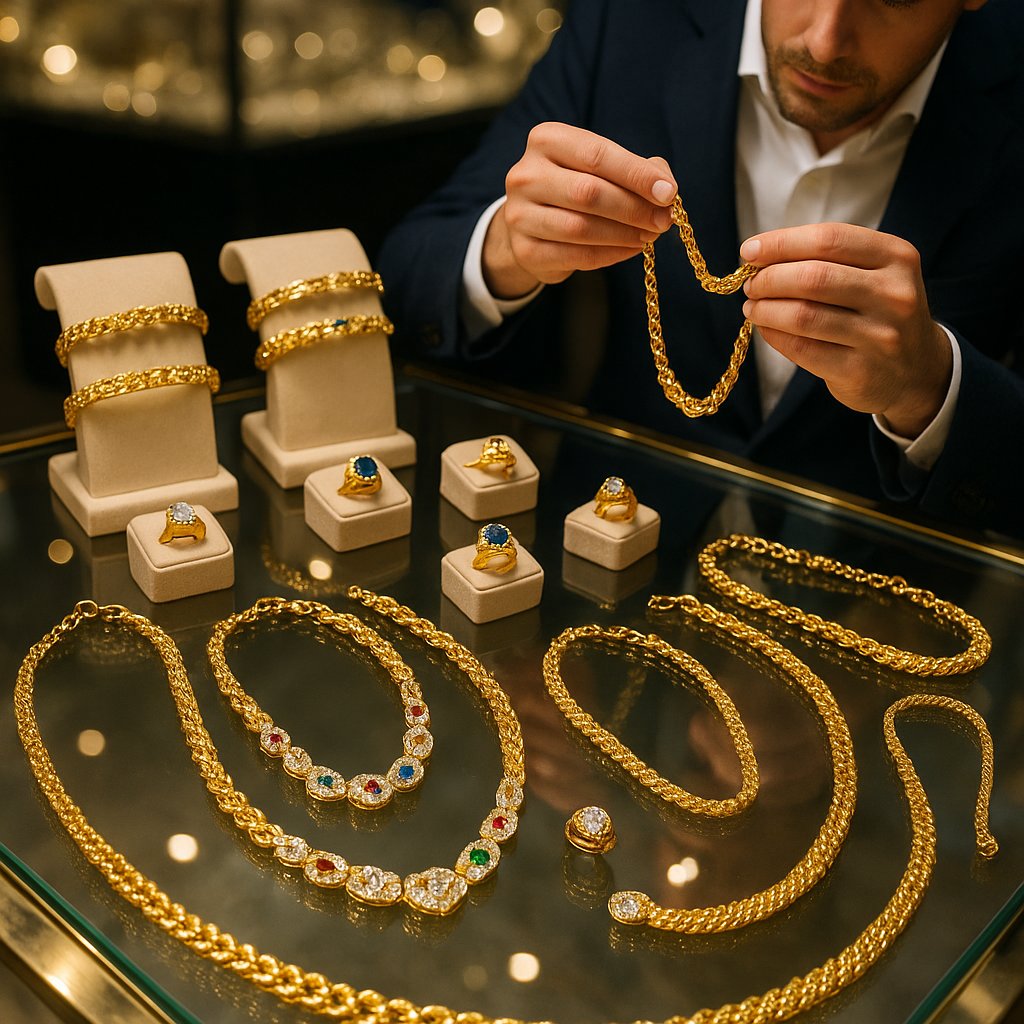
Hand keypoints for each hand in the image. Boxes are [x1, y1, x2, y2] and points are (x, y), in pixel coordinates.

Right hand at [482, 122, 677, 298]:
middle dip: (633, 208)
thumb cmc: (574, 186)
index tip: (669, 193)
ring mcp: (519, 215)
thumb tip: (665, 189)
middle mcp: (526, 175)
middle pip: (588, 192)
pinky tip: (630, 249)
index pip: (597, 155)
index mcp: (546, 140)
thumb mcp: (600, 166)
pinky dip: (610, 255)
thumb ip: (635, 169)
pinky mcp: (525, 250)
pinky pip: (575, 256)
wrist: (531, 221)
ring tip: (649, 236)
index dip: (636, 175)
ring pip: (581, 228)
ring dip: (624, 234)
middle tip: (663, 221)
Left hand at [739, 223, 951, 437]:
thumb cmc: (880, 311)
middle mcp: (893, 295)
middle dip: (769, 279)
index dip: (781, 242)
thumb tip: (759, 255)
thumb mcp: (873, 274)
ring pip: (802, 315)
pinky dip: (774, 335)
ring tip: (753, 307)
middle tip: (751, 285)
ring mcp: (879, 336)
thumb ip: (827, 259)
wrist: (918, 370)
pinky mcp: (859, 371)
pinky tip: (766, 328)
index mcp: (897, 257)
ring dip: (765, 309)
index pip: (829, 240)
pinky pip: (801, 349)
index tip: (749, 250)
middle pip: (813, 277)